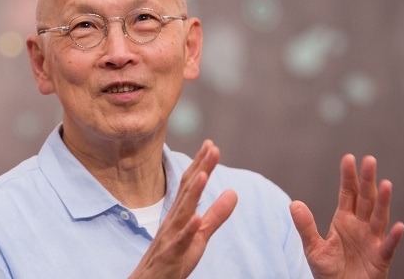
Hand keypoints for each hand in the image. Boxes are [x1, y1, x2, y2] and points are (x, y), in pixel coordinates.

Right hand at [129, 140, 237, 278]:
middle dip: (200, 169)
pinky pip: (180, 242)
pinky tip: (196, 218)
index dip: (201, 165)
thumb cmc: (173, 259)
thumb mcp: (200, 235)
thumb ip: (216, 215)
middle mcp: (173, 221)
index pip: (190, 185)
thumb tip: (233, 192)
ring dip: (192, 192)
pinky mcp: (171, 256)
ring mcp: (170, 237)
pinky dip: (187, 230)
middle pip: (186, 191)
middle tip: (212, 147)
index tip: (211, 144)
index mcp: (180, 214)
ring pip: (182, 212)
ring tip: (203, 173)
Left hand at [290, 154, 403, 278]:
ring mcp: (372, 241)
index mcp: (344, 220)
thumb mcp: (313, 248)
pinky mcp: (380, 259)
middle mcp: (360, 227)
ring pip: (379, 218)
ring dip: (383, 202)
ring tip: (386, 184)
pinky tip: (399, 226)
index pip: (347, 194)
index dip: (348, 177)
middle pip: (365, 199)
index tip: (348, 158)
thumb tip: (294, 203)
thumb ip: (305, 226)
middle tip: (370, 160)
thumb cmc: (329, 271)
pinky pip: (388, 247)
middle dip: (367, 180)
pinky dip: (393, 238)